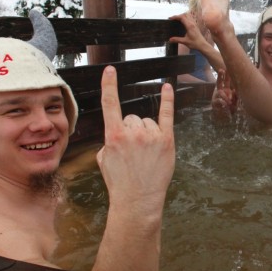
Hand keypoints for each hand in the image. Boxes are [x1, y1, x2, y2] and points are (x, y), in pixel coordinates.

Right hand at [96, 66, 174, 207]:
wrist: (138, 201)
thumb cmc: (120, 183)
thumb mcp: (104, 160)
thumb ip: (109, 141)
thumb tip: (117, 134)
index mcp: (113, 136)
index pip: (110, 104)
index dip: (109, 85)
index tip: (110, 70)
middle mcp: (133, 132)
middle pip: (132, 118)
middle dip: (131, 131)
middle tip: (133, 152)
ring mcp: (151, 136)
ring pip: (147, 122)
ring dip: (146, 133)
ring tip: (145, 155)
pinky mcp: (167, 141)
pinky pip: (167, 115)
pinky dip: (167, 101)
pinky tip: (166, 88)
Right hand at [169, 12, 211, 51]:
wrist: (203, 45)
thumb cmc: (195, 43)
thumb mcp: (185, 42)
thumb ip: (177, 40)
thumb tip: (170, 39)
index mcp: (190, 26)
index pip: (182, 17)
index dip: (175, 17)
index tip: (170, 18)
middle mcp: (192, 23)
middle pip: (185, 14)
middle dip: (178, 15)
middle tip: (173, 19)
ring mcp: (195, 24)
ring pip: (188, 16)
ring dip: (182, 16)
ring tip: (177, 20)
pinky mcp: (195, 26)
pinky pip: (190, 19)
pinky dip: (186, 18)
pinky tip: (183, 23)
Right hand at [211, 68, 237, 115]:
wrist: (223, 117)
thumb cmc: (230, 107)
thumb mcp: (235, 101)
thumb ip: (236, 96)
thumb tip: (235, 91)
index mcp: (225, 89)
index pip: (226, 81)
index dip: (226, 75)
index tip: (227, 68)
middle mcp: (220, 91)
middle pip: (219, 82)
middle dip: (220, 76)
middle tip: (221, 70)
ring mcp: (216, 96)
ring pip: (220, 92)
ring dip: (225, 96)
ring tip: (230, 102)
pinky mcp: (214, 103)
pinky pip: (219, 100)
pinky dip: (223, 102)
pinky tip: (226, 105)